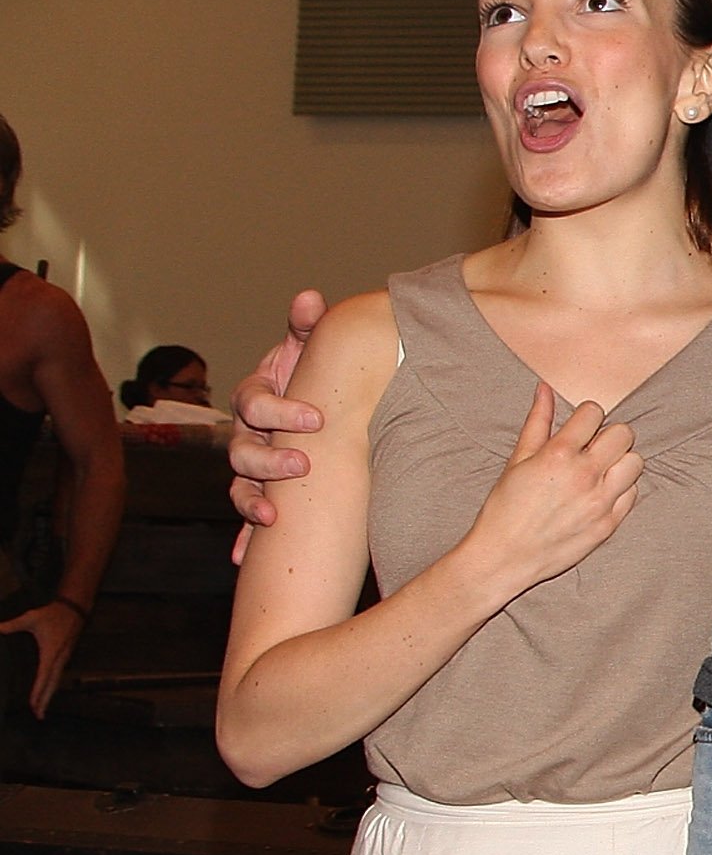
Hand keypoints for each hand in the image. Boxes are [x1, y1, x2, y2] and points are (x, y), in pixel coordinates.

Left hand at [0, 597, 83, 716]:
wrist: (75, 608)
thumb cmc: (53, 614)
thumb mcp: (31, 617)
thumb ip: (13, 624)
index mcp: (51, 653)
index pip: (43, 677)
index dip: (37, 692)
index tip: (32, 704)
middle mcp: (59, 659)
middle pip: (52, 685)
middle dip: (45, 701)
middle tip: (38, 716)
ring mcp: (64, 659)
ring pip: (56, 682)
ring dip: (49, 696)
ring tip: (41, 709)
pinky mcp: (64, 658)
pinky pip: (58, 677)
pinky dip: (52, 688)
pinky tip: (48, 692)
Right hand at [227, 289, 328, 553]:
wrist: (327, 402)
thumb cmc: (317, 373)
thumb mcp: (314, 349)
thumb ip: (308, 326)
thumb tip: (310, 297)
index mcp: (257, 396)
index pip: (255, 402)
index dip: (281, 409)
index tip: (318, 417)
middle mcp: (247, 432)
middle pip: (242, 448)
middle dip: (269, 459)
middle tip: (302, 465)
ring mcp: (252, 464)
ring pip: (240, 484)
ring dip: (251, 501)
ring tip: (272, 515)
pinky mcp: (263, 491)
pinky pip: (247, 516)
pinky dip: (244, 535)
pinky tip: (243, 557)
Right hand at [463, 384, 642, 598]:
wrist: (504, 557)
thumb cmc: (505, 507)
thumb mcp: (517, 460)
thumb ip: (537, 422)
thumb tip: (545, 389)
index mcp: (559, 455)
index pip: (595, 413)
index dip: (587, 417)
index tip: (579, 428)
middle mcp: (585, 476)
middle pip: (624, 434)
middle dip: (608, 435)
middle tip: (591, 448)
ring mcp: (600, 502)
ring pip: (635, 463)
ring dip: (620, 462)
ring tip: (598, 471)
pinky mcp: (609, 524)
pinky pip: (633, 494)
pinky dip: (621, 490)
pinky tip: (599, 494)